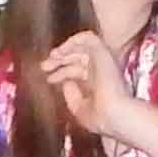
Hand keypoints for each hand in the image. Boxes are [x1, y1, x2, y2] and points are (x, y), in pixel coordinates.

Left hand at [42, 28, 148, 142]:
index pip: (78, 71)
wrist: (113, 115)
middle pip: (78, 58)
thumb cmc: (99, 118)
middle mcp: (101, 69)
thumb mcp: (80, 109)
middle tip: (44, 66)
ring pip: (83, 46)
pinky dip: (74, 40)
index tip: (49, 78)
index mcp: (98, 82)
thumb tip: (66, 82)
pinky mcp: (103, 52)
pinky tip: (62, 50)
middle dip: (60, 60)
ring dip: (66, 48)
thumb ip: (72, 96)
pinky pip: (89, 38)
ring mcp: (102, 60)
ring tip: (53, 55)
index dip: (61, 73)